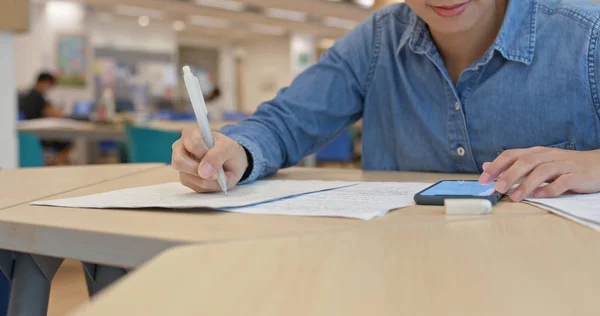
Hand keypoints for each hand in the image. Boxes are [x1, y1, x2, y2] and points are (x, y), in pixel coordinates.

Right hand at [172, 127, 248, 192]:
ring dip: (207, 180)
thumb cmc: (228, 150)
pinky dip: (208, 186)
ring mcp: (181, 165)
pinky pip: (193, 186)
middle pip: (179, 161)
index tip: (215, 156)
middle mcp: (181, 148)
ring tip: (218, 175)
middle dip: (198, 170)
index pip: (191, 142)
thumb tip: (203, 172)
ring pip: (186, 177)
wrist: (232, 163)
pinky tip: (214, 179)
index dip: (203, 152)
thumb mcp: (229, 149)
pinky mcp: (185, 178)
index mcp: (191, 134)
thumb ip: (216, 156)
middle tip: (215, 173)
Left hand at [478, 147, 599, 200]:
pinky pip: (562, 182)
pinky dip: (550, 189)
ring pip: (542, 171)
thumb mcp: (538, 163)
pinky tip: (540, 196)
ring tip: (515, 197)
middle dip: (509, 175)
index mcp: (536, 152)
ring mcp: (564, 165)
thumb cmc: (565, 166)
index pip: (512, 154)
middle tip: (497, 188)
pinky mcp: (577, 176)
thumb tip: (486, 166)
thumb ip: (513, 165)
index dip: (496, 166)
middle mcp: (548, 156)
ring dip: (526, 184)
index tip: (482, 180)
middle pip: (525, 162)